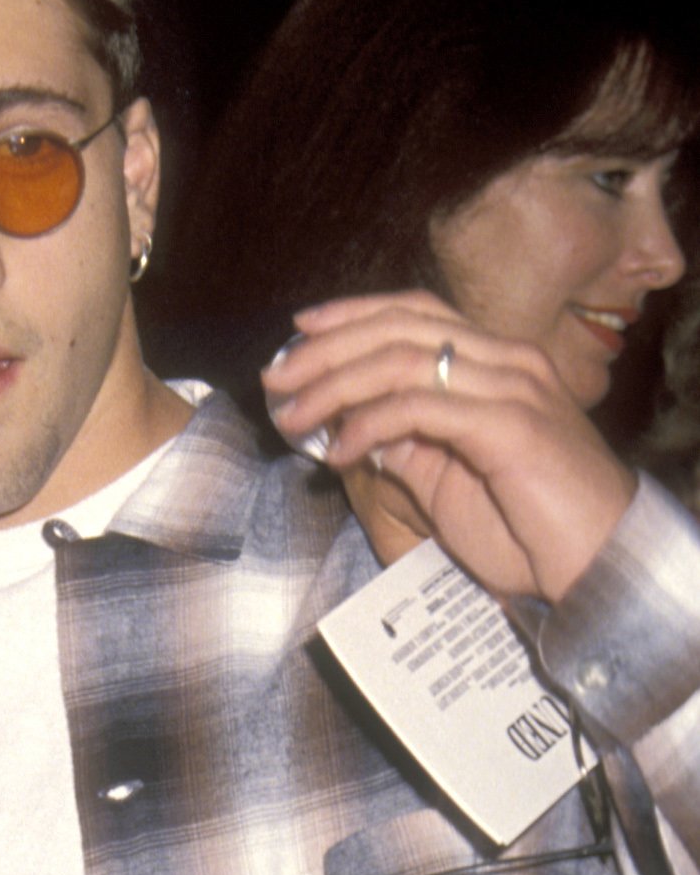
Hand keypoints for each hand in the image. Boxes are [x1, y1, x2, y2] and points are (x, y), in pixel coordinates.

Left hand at [263, 292, 635, 603]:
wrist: (598, 563)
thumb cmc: (529, 529)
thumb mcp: (449, 482)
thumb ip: (408, 447)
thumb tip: (355, 428)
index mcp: (498, 362)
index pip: (415, 312)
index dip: (352, 314)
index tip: (299, 330)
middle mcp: (508, 360)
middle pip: (400, 326)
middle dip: (326, 348)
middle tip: (276, 377)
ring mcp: (511, 387)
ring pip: (402, 360)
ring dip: (335, 386)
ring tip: (294, 417)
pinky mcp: (509, 424)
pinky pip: (420, 408)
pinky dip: (369, 424)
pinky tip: (339, 451)